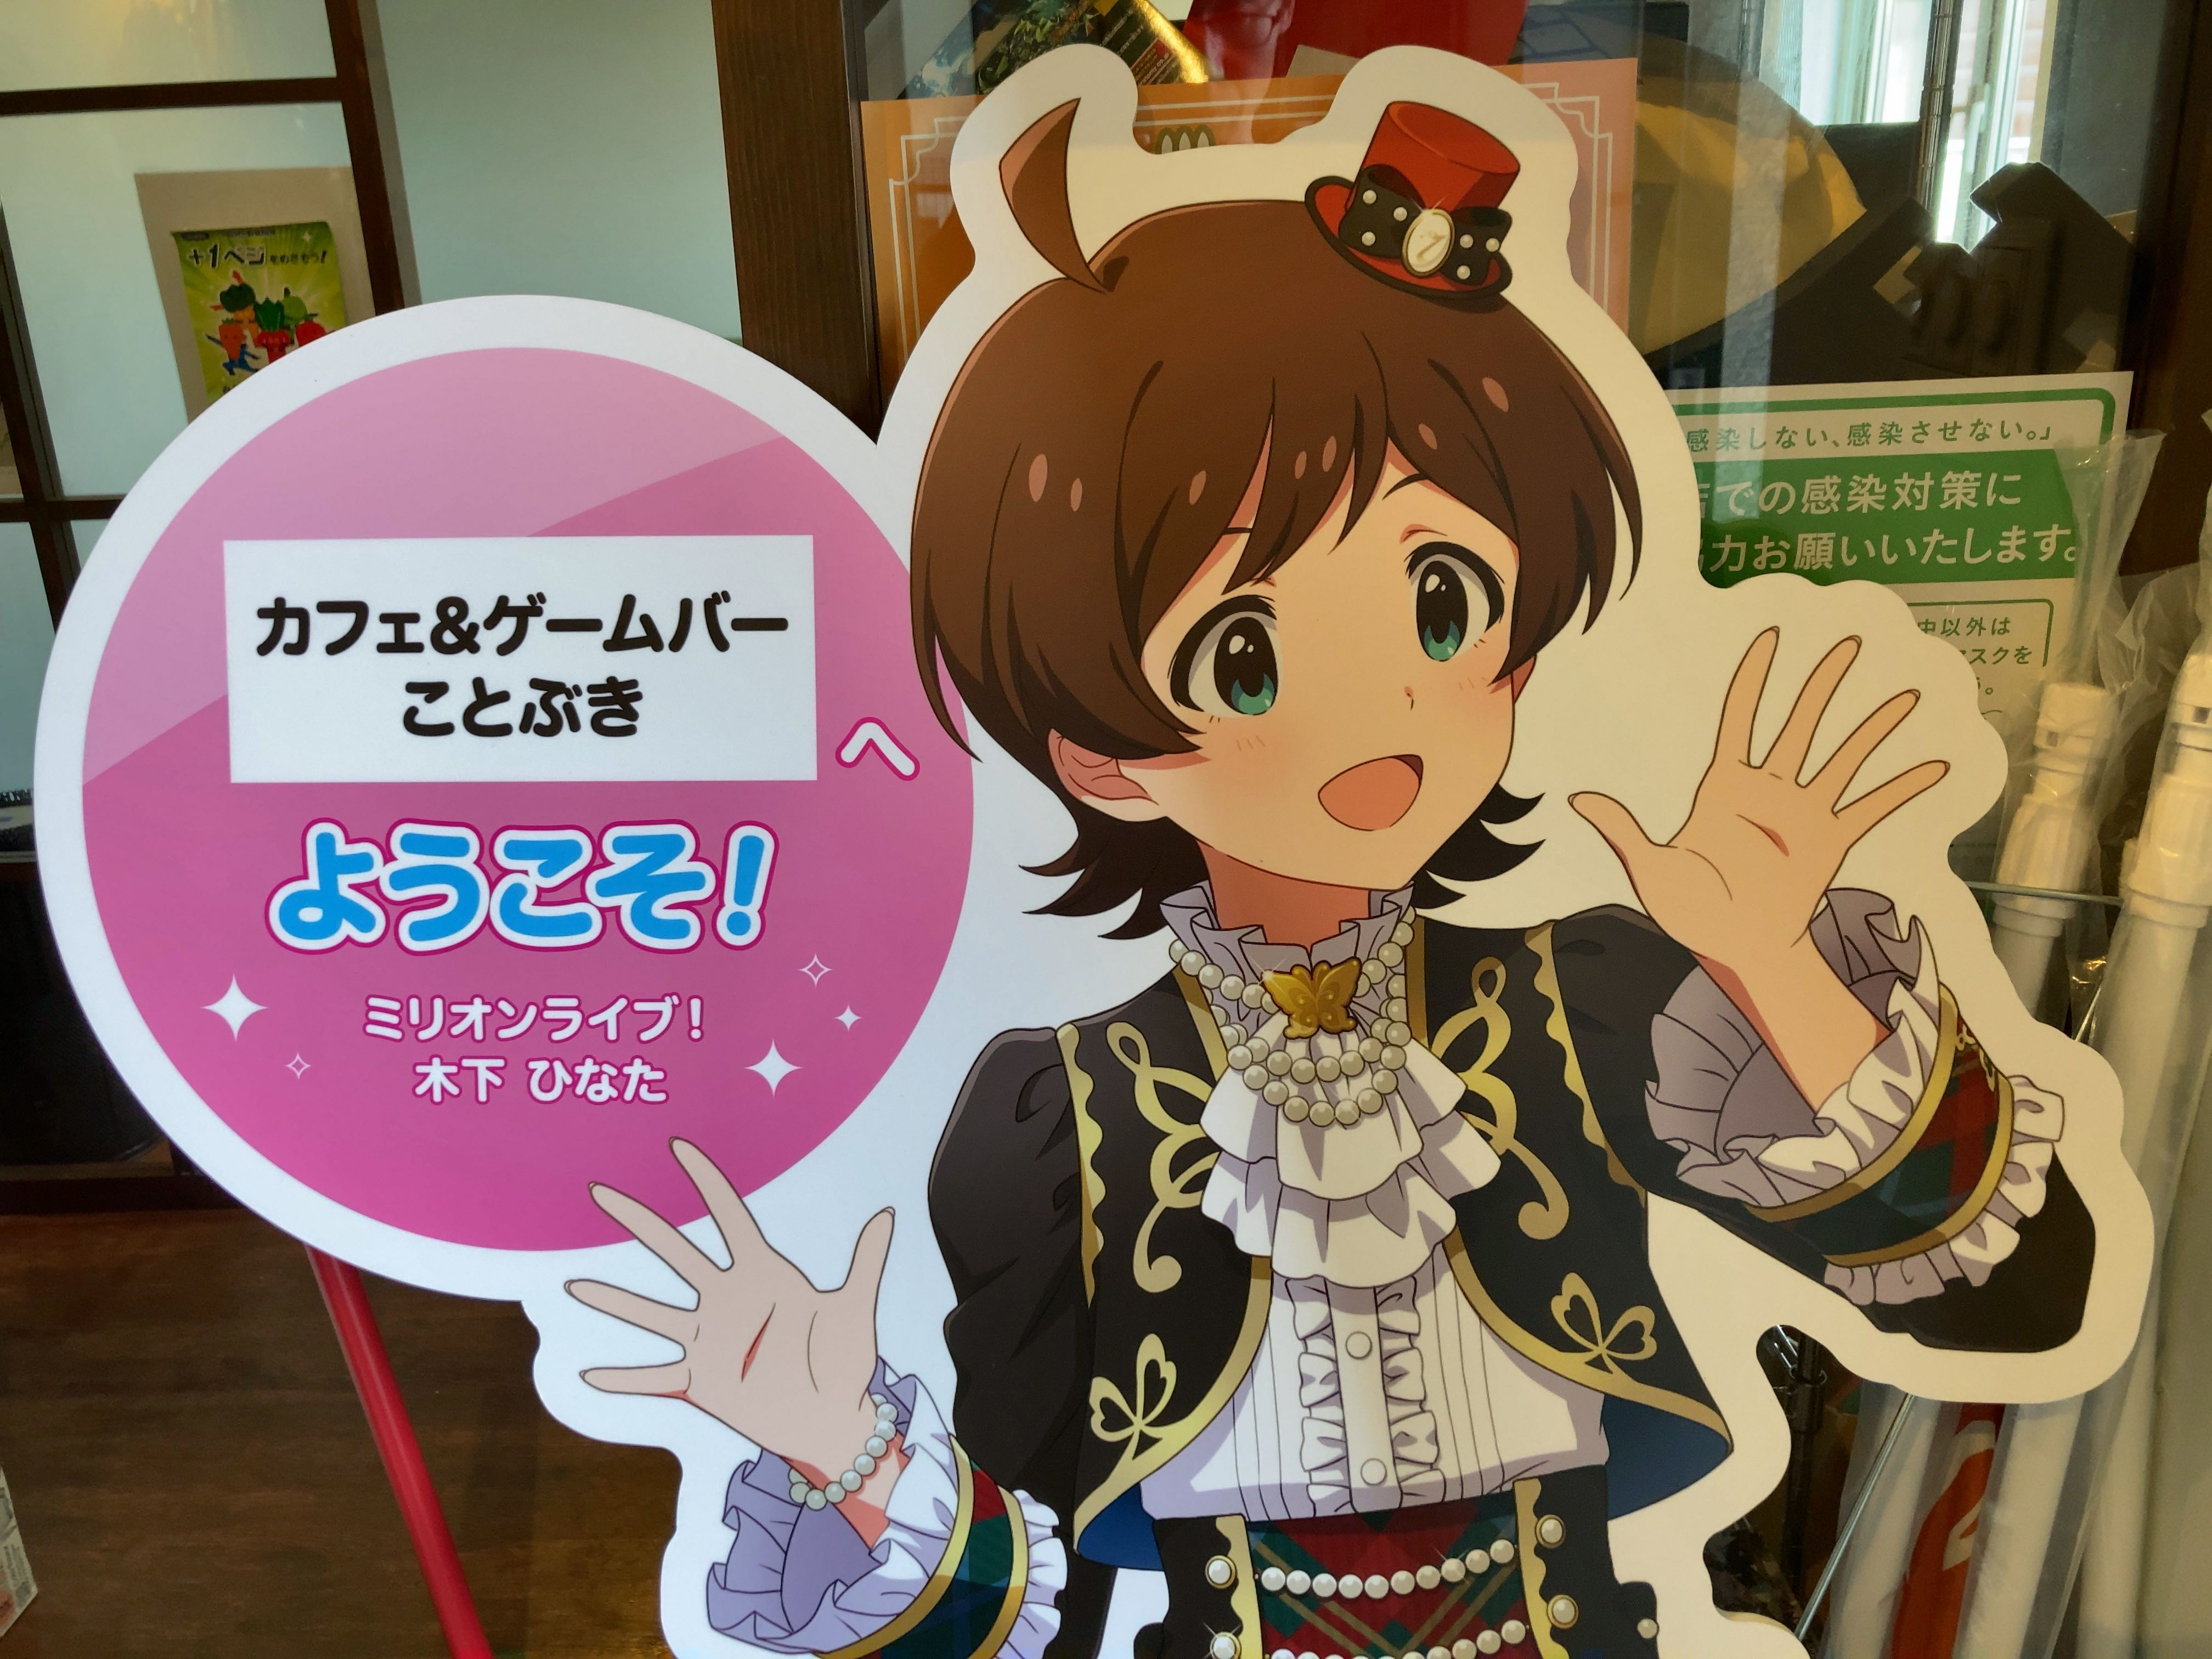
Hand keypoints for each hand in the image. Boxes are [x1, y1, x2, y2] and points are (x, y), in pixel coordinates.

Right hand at [567, 1141, 898, 1501]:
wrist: (833, 1421)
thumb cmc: (846, 1362)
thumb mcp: (855, 1309)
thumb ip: (865, 1262)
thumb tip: (887, 1214)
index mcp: (764, 1275)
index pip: (730, 1218)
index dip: (707, 1183)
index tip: (679, 1148)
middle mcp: (728, 1301)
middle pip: (677, 1253)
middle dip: (641, 1222)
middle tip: (601, 1192)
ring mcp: (710, 1341)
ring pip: (652, 1312)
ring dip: (615, 1300)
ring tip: (574, 1285)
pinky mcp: (702, 1382)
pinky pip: (654, 1378)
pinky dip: (622, 1378)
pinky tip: (589, 1373)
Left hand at [1570, 628, 1944, 983]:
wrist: (1739, 949)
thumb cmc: (1693, 910)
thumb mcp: (1651, 869)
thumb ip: (1623, 830)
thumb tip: (1578, 800)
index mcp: (1725, 788)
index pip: (1742, 719)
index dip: (1755, 678)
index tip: (1770, 638)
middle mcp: (1770, 792)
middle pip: (1801, 723)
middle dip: (1822, 684)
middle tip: (1850, 643)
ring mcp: (1805, 814)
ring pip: (1844, 757)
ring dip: (1873, 728)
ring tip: (1905, 696)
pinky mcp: (1832, 842)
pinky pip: (1872, 808)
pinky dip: (1903, 788)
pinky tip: (1935, 764)